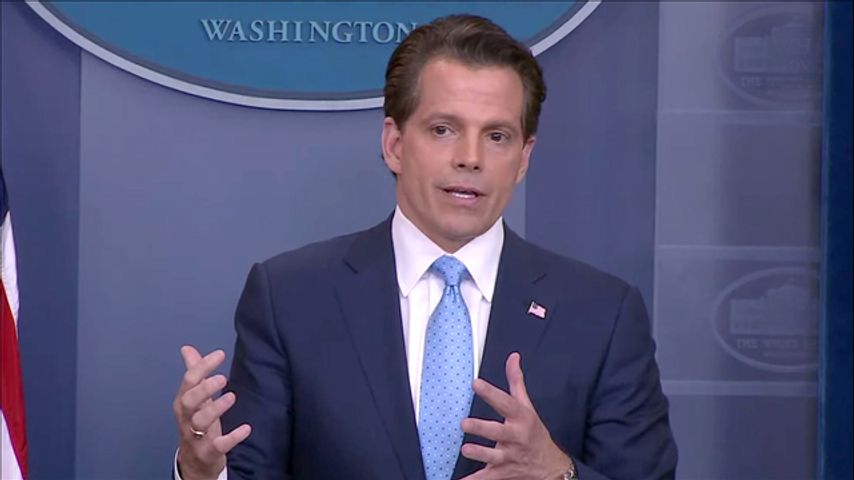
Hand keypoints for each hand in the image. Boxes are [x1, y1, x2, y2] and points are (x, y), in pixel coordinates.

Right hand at [173, 346, 251, 479]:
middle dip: (204, 389)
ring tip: (232, 396)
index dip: (203, 366)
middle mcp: (186, 418)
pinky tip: (246, 428)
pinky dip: (232, 437)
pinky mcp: (208, 452)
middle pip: (189, 401)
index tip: (220, 354)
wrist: (194, 461)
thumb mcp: (194, 398)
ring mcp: (196, 436)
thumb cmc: (195, 423)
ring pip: (200, 422)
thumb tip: (187, 349)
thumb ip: (194, 373)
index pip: (189, 381)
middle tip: (223, 378)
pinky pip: (219, 445)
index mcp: (183, 402)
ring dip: (215, 409)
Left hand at [460, 353, 571, 479]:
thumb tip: (513, 357)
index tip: (476, 383)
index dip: (491, 393)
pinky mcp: (503, 472)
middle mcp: (516, 437)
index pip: (506, 403)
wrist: (550, 466)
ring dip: (479, 454)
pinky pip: (487, 478)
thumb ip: (516, 382)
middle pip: (498, 432)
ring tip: (465, 449)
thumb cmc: (534, 432)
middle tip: (464, 423)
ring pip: (493, 457)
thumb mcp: (528, 406)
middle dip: (482, 428)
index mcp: (521, 418)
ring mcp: (509, 457)